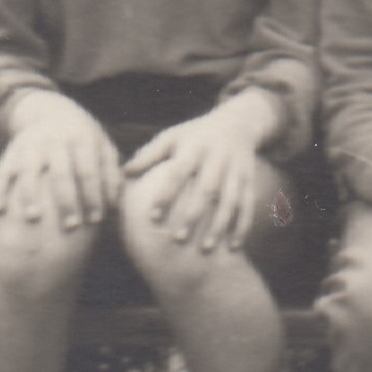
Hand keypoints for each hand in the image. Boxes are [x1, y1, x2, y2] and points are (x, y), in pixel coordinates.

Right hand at [0, 91, 121, 232]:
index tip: (96, 220)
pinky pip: (2, 171)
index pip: (89, 171)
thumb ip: (112, 173)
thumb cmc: (84, 141)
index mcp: (82, 139)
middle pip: (61, 173)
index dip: (93, 196)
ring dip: (30, 194)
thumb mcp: (102, 148)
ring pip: (29, 171)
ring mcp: (31, 145)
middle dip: (66, 201)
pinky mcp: (11, 150)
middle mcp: (56, 141)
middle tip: (70, 227)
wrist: (51, 112)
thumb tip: (115, 204)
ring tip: (33, 218)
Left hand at [122, 91, 279, 254]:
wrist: (239, 122)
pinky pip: (247, 205)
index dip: (167, 194)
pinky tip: (234, 247)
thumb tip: (122, 172)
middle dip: (194, 215)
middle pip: (207, 189)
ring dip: (220, 225)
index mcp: (196, 147)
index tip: (153, 217)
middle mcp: (219, 158)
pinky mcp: (249, 180)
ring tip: (206, 248)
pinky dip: (242, 226)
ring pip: (230, 200)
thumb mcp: (173, 136)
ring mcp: (237, 170)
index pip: (179, 172)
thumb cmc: (195, 134)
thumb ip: (149, 154)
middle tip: (178, 239)